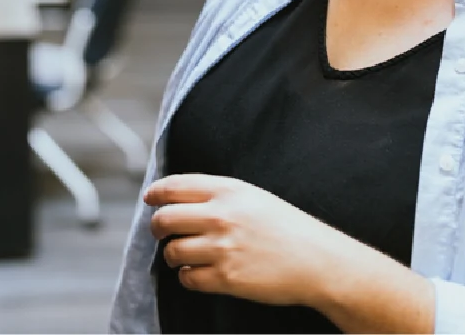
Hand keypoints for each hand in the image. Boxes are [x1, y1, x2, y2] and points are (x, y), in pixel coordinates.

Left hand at [145, 174, 342, 307]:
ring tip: (184, 255)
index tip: (149, 198)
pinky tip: (198, 272)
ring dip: (173, 254)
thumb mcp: (253, 196)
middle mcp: (221, 216)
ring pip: (172, 251)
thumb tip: (181, 200)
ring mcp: (222, 248)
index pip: (175, 186)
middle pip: (165, 219)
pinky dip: (188, 276)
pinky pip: (188, 278)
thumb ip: (219, 195)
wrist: (315, 259)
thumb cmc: (286, 227)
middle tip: (161, 232)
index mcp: (228, 190)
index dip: (156, 193)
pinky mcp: (226, 278)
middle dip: (157, 227)